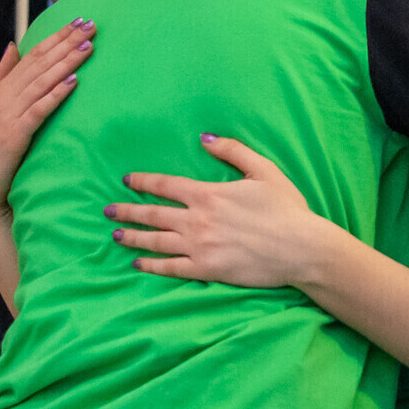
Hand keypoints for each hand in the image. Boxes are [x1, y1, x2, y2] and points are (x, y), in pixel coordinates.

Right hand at [0, 19, 93, 220]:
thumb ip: (3, 75)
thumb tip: (13, 45)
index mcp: (3, 88)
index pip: (33, 55)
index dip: (56, 37)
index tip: (78, 21)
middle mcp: (4, 97)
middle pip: (40, 63)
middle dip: (66, 43)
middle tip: (91, 25)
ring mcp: (8, 116)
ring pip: (41, 82)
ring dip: (66, 63)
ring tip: (87, 47)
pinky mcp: (14, 136)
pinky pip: (38, 111)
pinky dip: (55, 95)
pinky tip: (73, 82)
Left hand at [108, 135, 329, 287]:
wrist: (300, 247)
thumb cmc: (286, 208)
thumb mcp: (264, 170)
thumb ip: (233, 151)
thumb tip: (204, 139)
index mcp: (208, 194)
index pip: (166, 185)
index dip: (143, 181)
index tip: (127, 180)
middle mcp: (197, 220)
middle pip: (152, 214)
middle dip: (127, 210)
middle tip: (108, 210)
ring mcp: (198, 247)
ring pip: (155, 241)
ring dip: (132, 236)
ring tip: (115, 234)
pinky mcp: (205, 270)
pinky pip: (170, 268)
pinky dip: (151, 265)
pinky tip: (138, 262)